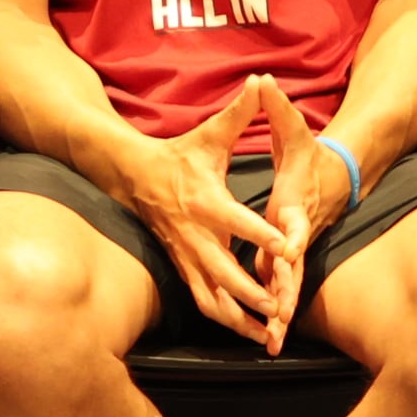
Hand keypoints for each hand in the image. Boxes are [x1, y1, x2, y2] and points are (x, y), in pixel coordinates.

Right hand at [104, 79, 290, 350]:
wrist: (134, 176)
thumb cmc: (180, 155)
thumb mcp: (209, 134)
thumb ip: (239, 113)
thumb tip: (261, 82)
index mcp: (205, 201)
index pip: (235, 221)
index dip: (259, 234)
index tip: (283, 248)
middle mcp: (195, 234)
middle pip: (224, 270)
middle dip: (252, 291)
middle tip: (280, 308)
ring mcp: (187, 256)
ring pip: (213, 296)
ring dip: (240, 318)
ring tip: (269, 335)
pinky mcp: (184, 269)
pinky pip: (204, 302)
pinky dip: (226, 321)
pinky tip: (250, 335)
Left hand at [248, 89, 356, 355]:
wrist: (335, 176)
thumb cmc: (311, 155)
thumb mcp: (296, 131)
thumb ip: (278, 109)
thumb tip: (263, 80)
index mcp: (294, 206)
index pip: (294, 223)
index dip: (290, 236)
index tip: (284, 252)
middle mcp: (296, 234)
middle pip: (293, 267)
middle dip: (285, 292)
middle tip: (278, 319)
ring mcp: (294, 251)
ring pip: (287, 286)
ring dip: (281, 314)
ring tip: (272, 343)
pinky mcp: (287, 261)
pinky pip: (280, 290)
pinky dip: (276, 314)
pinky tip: (268, 339)